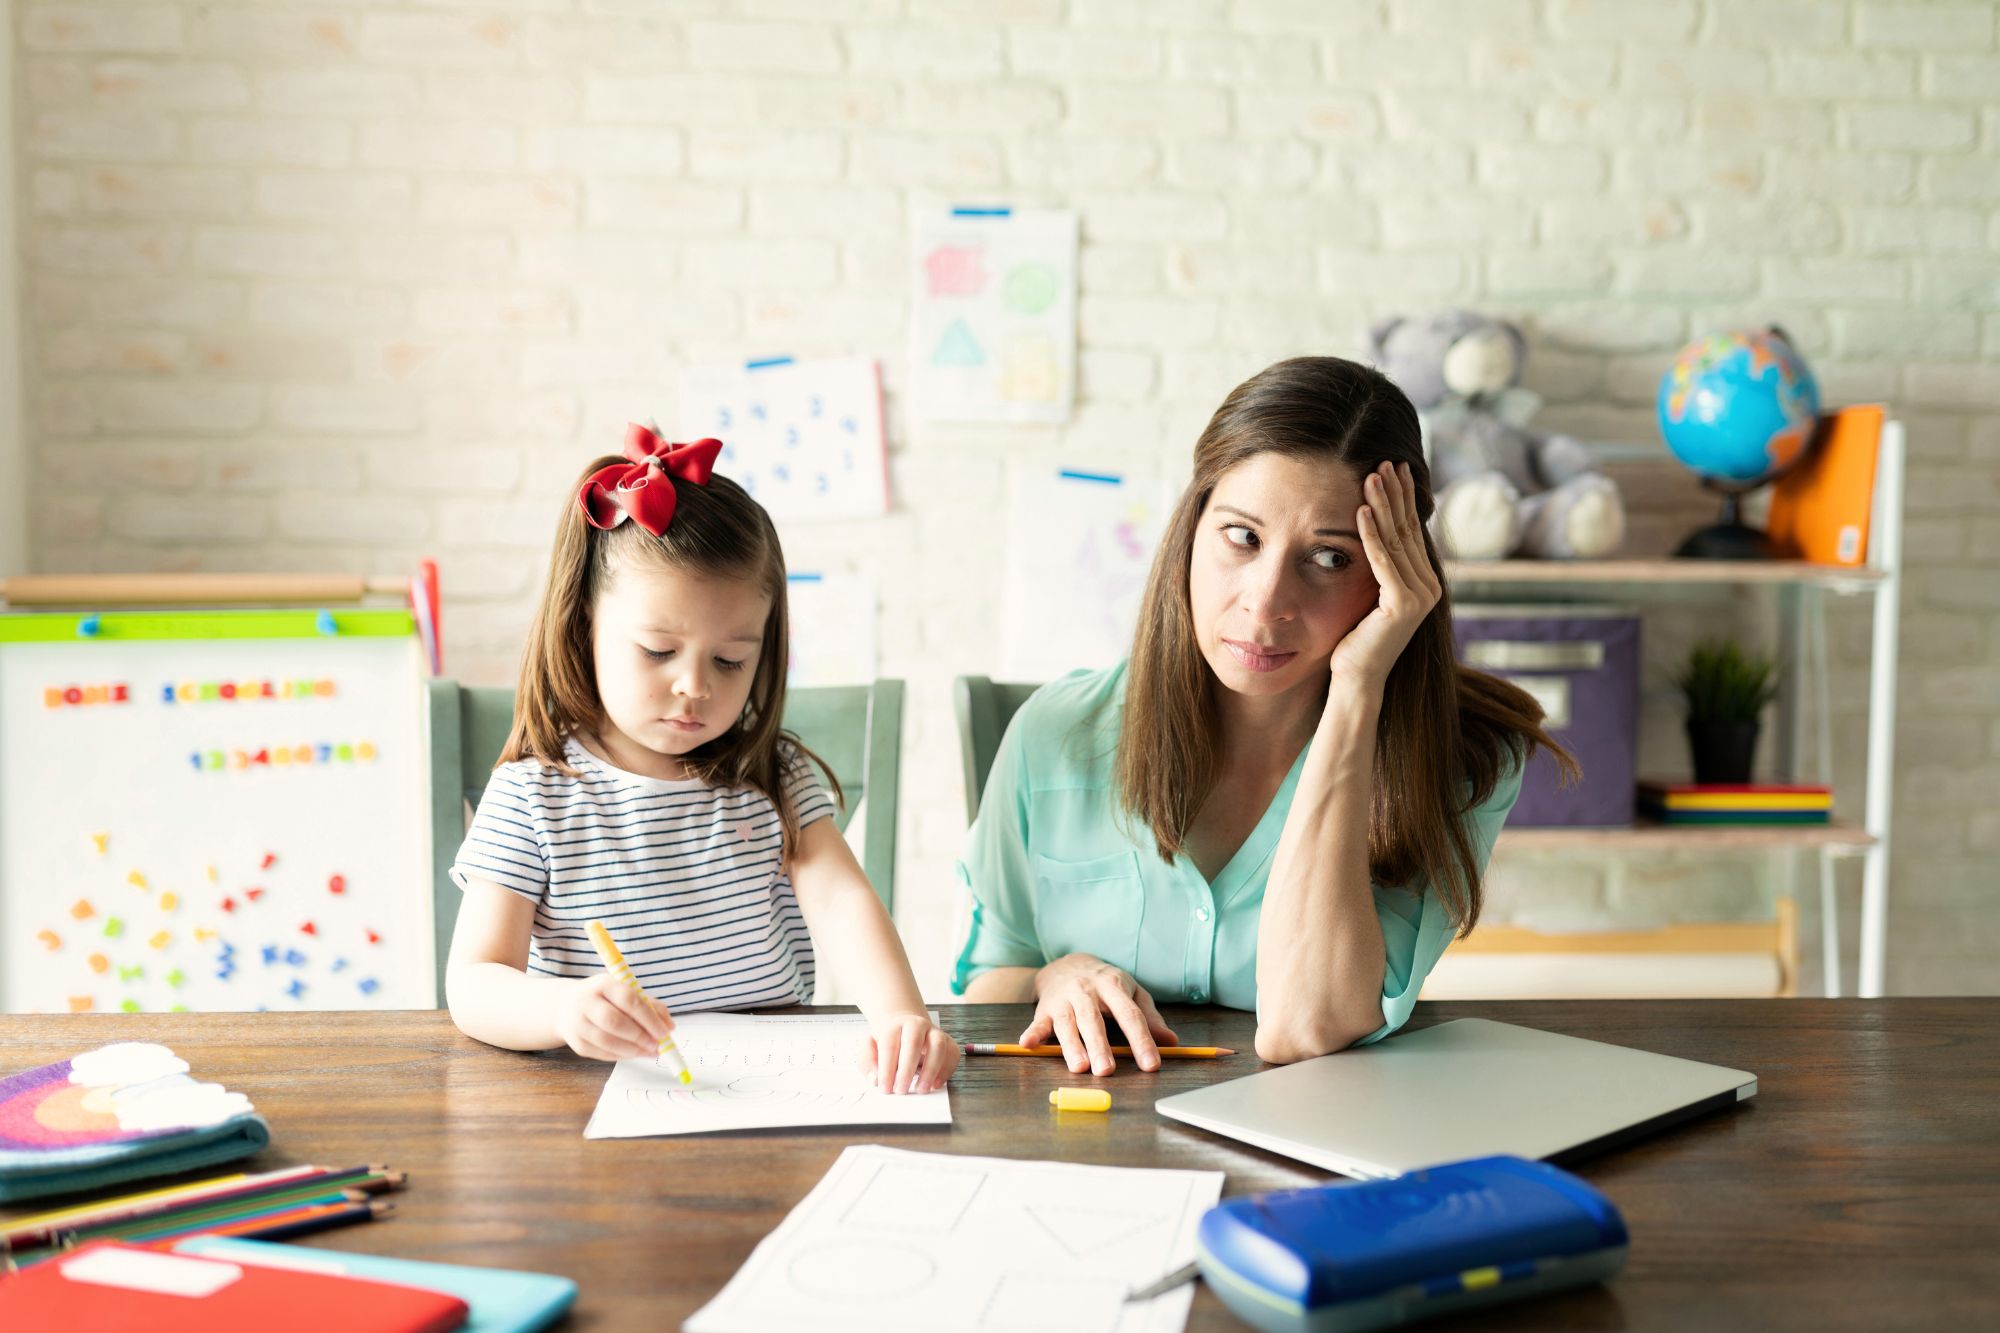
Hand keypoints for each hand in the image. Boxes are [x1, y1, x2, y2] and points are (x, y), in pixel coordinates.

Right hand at [553, 973, 674, 1061]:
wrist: (567, 1005)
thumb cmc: (605, 998)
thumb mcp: (626, 992)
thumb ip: (650, 1006)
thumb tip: (669, 1027)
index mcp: (603, 984)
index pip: (628, 1000)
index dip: (648, 1018)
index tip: (664, 1032)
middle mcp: (585, 1002)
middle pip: (614, 1022)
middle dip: (639, 1036)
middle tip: (656, 1045)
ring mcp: (577, 1023)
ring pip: (607, 1041)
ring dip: (632, 1050)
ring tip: (648, 1052)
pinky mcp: (576, 1043)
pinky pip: (601, 1054)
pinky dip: (621, 1056)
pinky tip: (633, 1054)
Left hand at [861, 1012, 959, 1094]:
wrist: (906, 1028)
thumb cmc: (888, 1042)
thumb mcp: (870, 1047)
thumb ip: (868, 1062)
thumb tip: (875, 1079)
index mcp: (894, 1025)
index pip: (889, 1045)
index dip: (886, 1068)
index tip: (885, 1088)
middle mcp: (917, 1025)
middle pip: (913, 1043)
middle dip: (906, 1070)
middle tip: (900, 1090)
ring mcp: (935, 1032)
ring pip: (938, 1046)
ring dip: (930, 1070)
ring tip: (920, 1090)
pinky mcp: (949, 1042)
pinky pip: (952, 1054)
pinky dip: (946, 1071)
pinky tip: (935, 1085)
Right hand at [1020, 953, 1179, 1074]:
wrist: (1068, 963)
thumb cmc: (1106, 984)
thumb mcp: (1131, 993)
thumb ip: (1150, 1018)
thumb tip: (1171, 1042)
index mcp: (1114, 986)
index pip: (1130, 1015)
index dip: (1141, 1040)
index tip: (1151, 1064)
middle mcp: (1087, 991)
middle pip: (1094, 1021)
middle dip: (1100, 1046)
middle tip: (1107, 1069)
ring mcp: (1064, 999)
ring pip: (1068, 1024)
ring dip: (1072, 1046)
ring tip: (1079, 1067)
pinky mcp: (1045, 1007)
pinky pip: (1038, 1022)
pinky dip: (1033, 1033)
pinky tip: (1028, 1044)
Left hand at [1330, 461, 1442, 700]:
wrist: (1357, 678)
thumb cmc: (1356, 639)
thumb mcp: (1370, 593)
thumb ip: (1380, 565)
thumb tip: (1372, 529)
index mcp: (1424, 581)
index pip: (1410, 531)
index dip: (1402, 499)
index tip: (1392, 468)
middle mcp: (1429, 586)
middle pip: (1407, 530)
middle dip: (1395, 494)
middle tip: (1385, 461)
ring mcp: (1420, 596)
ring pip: (1396, 541)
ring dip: (1382, 505)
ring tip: (1371, 476)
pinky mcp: (1403, 604)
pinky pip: (1383, 562)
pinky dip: (1370, 536)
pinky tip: (1360, 512)